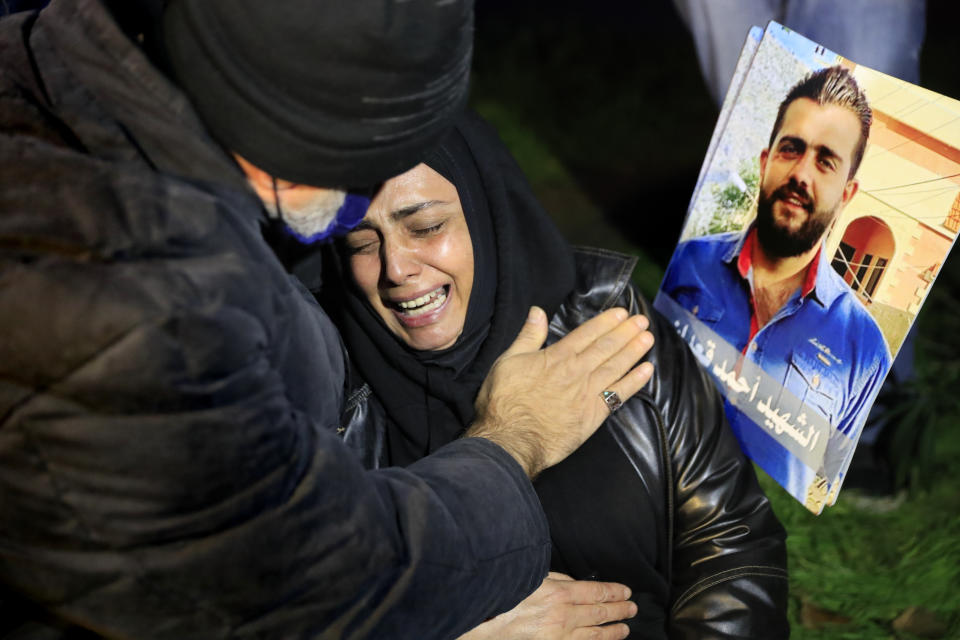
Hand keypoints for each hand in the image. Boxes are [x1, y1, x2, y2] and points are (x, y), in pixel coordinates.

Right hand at [457, 572, 635, 639]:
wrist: (483, 624)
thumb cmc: (504, 596)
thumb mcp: (531, 578)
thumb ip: (555, 579)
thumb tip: (574, 582)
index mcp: (559, 594)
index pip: (597, 592)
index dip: (614, 592)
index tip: (626, 592)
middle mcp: (563, 616)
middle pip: (600, 612)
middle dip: (619, 610)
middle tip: (631, 609)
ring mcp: (559, 637)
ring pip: (594, 634)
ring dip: (612, 630)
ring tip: (624, 628)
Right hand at [467, 306, 653, 476]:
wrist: (510, 440)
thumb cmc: (503, 402)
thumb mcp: (508, 361)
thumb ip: (527, 336)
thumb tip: (537, 311)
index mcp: (556, 358)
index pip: (587, 334)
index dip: (606, 322)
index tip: (622, 313)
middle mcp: (576, 372)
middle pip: (606, 348)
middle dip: (625, 332)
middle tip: (642, 321)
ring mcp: (587, 394)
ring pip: (615, 367)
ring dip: (633, 351)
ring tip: (648, 338)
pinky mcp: (593, 416)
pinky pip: (618, 395)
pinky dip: (634, 382)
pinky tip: (646, 371)